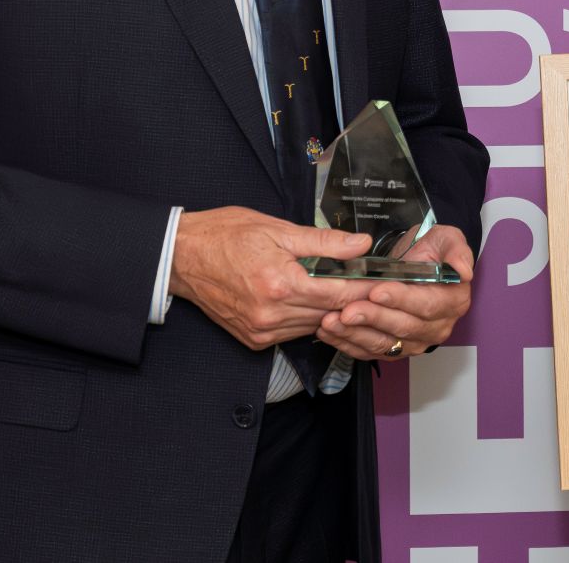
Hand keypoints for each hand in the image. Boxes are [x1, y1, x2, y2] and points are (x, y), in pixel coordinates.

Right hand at [170, 206, 374, 348]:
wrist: (183, 256)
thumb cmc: (226, 236)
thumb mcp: (278, 229)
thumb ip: (324, 242)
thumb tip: (360, 245)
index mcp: (281, 285)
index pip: (338, 294)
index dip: (365, 289)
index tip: (385, 282)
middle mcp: (271, 314)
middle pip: (330, 314)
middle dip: (353, 301)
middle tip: (373, 286)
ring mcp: (261, 331)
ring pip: (314, 326)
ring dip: (332, 312)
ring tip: (346, 292)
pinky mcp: (254, 340)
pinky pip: (293, 333)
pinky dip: (307, 318)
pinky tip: (312, 301)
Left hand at [317, 224, 475, 360]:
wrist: (413, 261)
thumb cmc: (429, 250)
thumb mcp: (447, 239)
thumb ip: (457, 251)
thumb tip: (464, 271)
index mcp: (453, 302)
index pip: (427, 305)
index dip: (402, 300)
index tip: (377, 290)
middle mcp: (437, 327)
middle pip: (404, 327)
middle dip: (373, 318)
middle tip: (348, 309)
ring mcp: (415, 342)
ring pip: (384, 344)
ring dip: (356, 334)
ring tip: (332, 321)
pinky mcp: (394, 350)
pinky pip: (369, 351)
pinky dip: (347, 343)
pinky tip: (329, 332)